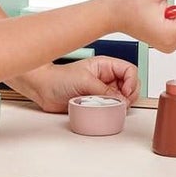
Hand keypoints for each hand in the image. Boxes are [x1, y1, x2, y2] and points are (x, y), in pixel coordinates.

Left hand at [23, 56, 139, 113]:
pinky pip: (112, 107)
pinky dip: (112, 111)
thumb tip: (121, 100)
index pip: (129, 70)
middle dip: (130, 95)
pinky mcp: (97, 103)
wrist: (43, 90)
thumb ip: (104, 91)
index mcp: (105, 65)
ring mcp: (103, 91)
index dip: (132, 82)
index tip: (125, 92)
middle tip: (122, 102)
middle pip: (130, 85)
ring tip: (112, 107)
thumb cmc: (59, 78)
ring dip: (121, 104)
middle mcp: (106, 78)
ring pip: (123, 98)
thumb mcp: (84, 81)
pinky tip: (104, 111)